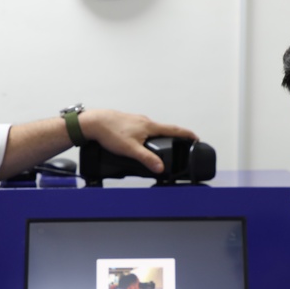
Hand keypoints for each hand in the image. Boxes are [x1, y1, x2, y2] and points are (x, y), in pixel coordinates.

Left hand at [79, 110, 197, 173]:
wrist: (93, 122)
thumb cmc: (110, 133)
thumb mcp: (130, 149)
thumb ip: (146, 159)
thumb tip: (160, 168)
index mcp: (149, 126)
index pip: (174, 130)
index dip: (187, 135)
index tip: (196, 138)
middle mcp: (145, 121)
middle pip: (164, 129)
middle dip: (174, 137)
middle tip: (181, 144)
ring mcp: (136, 120)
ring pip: (152, 129)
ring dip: (159, 136)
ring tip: (161, 146)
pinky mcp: (127, 122)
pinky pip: (142, 129)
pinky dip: (147, 135)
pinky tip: (140, 142)